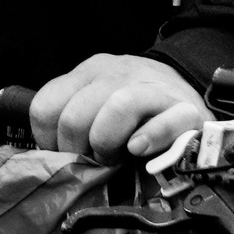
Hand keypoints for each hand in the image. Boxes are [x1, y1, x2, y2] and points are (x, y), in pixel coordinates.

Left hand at [30, 53, 208, 162]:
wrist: (187, 90)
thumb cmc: (135, 109)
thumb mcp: (97, 102)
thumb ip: (72, 120)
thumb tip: (48, 158)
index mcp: (89, 72)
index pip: (45, 107)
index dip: (49, 142)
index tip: (65, 155)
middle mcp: (116, 74)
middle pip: (76, 116)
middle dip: (78, 150)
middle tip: (93, 161)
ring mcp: (152, 88)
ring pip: (117, 107)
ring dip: (108, 143)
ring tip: (115, 159)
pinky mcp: (185, 109)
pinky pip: (163, 122)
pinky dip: (149, 138)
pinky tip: (139, 150)